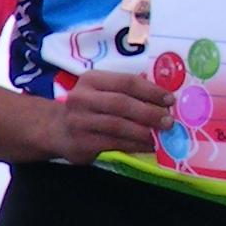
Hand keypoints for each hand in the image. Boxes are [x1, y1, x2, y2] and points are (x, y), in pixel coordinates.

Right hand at [48, 68, 174, 163]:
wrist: (56, 129)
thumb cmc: (88, 108)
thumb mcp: (100, 91)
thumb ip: (126, 91)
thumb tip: (163, 100)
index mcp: (91, 79)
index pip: (126, 82)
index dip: (151, 91)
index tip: (170, 100)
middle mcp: (81, 98)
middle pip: (122, 103)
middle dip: (149, 112)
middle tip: (168, 121)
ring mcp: (79, 121)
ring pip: (118, 125)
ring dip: (144, 131)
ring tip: (161, 135)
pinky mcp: (81, 143)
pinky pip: (113, 143)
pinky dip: (135, 145)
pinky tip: (148, 146)